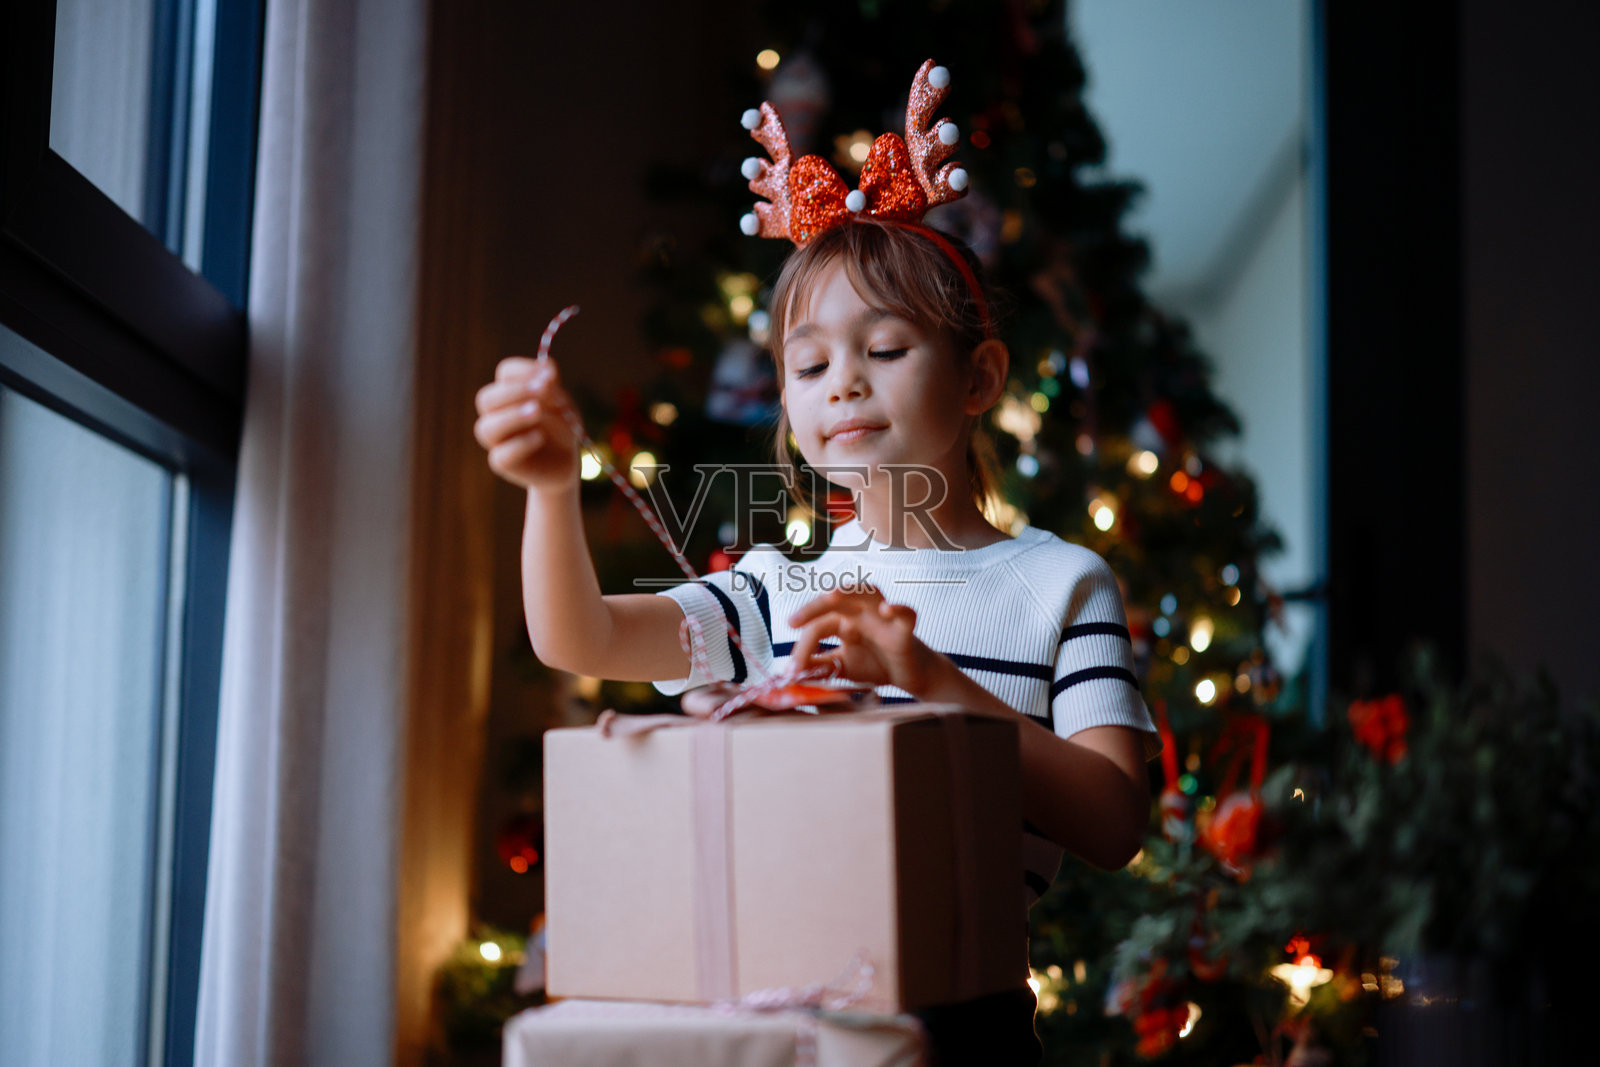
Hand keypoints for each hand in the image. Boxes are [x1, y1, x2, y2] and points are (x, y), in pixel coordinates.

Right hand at [473, 357, 581, 490]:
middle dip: (515, 391)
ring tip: (537, 411)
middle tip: (542, 390)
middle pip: (486, 398)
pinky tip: (540, 437)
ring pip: (486, 428)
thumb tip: (547, 370)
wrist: (566, 463)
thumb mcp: (563, 405)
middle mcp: (497, 415)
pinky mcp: (502, 463)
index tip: (549, 375)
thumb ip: (553, 388)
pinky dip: (521, 444)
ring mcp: (496, 441)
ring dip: (513, 416)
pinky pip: (501, 456)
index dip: (524, 370)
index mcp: (510, 393)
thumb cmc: (561, 429)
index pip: (506, 373)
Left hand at [787, 587, 940, 696]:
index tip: (792, 669)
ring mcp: (884, 619)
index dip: (803, 645)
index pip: (819, 625)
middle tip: (793, 622)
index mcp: (845, 620)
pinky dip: (898, 609)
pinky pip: (906, 615)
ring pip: (868, 593)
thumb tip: (790, 671)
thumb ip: (819, 666)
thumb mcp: (842, 666)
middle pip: (836, 600)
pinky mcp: (905, 632)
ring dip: (850, 591)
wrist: (912, 677)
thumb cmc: (878, 664)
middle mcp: (862, 613)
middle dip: (813, 607)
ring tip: (831, 596)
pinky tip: (887, 609)